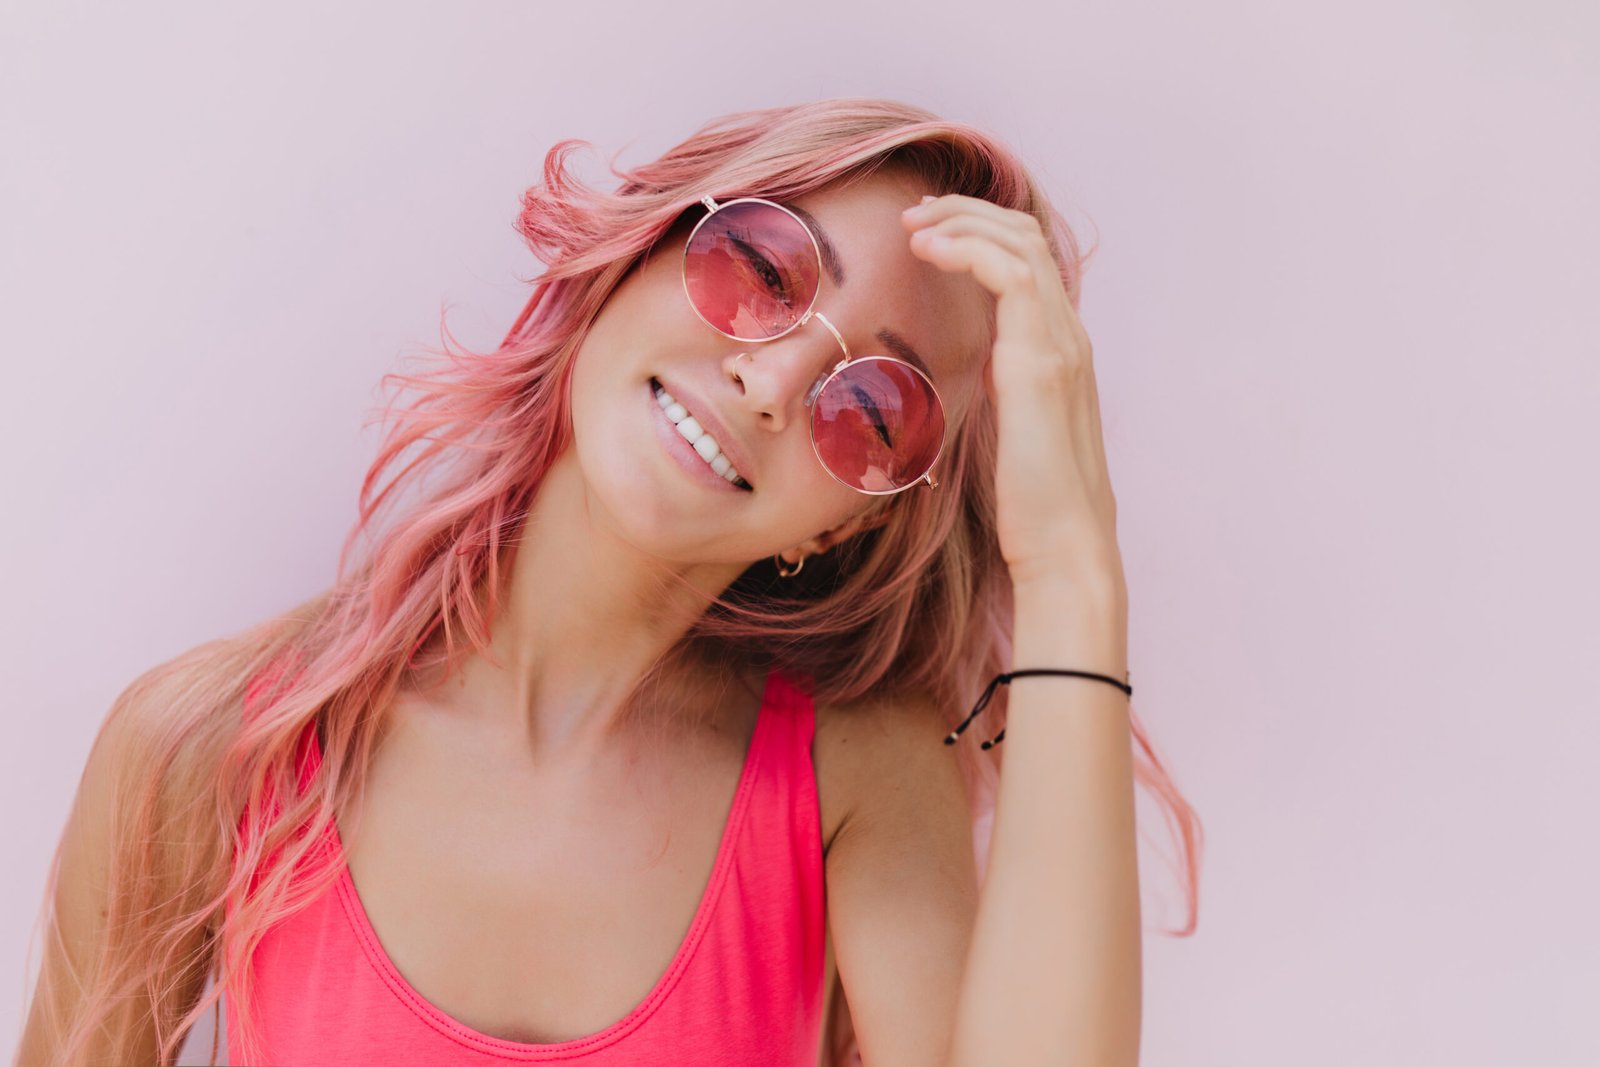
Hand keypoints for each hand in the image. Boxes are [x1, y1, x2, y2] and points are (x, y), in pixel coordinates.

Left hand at [902, 193, 1124, 594]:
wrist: (1065, 545)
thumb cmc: (1031, 503)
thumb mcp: (1012, 428)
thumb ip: (1004, 387)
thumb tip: (980, 370)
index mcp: (1061, 348)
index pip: (1029, 260)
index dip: (979, 232)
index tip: (927, 233)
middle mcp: (1069, 335)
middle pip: (1026, 237)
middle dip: (966, 214)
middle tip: (913, 216)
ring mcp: (1062, 344)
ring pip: (1020, 244)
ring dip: (961, 223)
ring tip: (913, 227)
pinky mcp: (1042, 361)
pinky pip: (1011, 275)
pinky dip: (967, 250)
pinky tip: (929, 253)